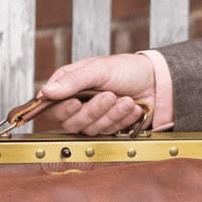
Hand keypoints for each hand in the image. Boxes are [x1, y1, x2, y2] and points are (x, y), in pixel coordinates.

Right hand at [39, 54, 155, 134]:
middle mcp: (78, 103)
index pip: (51, 107)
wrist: (156, 81)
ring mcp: (94, 117)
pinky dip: (123, 119)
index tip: (76, 103)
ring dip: (111, 114)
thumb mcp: (98, 69)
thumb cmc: (127, 69)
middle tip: (109, 96)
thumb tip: (46, 92)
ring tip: (126, 99)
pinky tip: (133, 107)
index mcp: (69, 86)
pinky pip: (110, 132)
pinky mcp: (109, 127)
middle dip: (93, 110)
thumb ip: (72, 81)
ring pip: (91, 129)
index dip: (62, 109)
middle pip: (71, 122)